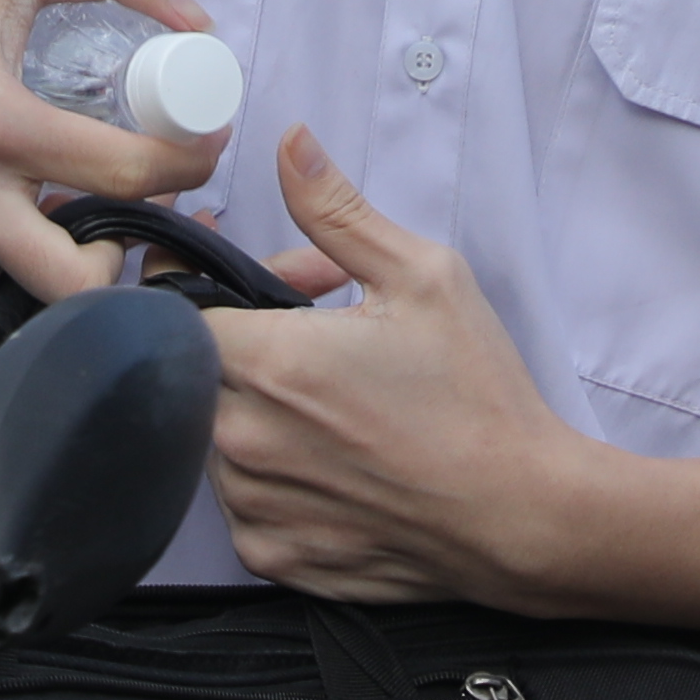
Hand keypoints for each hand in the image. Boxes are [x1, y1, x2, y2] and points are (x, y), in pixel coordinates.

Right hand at [0, 0, 214, 291]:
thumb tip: (193, 18)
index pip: (129, 174)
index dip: (191, 164)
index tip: (203, 144)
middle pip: (84, 283)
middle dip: (134, 250)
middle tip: (146, 202)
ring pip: (36, 277)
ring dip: (69, 239)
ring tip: (68, 180)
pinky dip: (12, 239)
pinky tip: (3, 189)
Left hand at [191, 127, 636, 605]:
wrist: (522, 515)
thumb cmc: (478, 396)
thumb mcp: (421, 277)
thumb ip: (336, 210)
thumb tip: (288, 144)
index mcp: (267, 362)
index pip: (176, 308)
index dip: (207, 283)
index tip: (241, 279)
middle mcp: (240, 439)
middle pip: (194, 371)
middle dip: (242, 341)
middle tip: (311, 335)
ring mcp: (250, 505)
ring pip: (212, 436)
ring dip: (253, 410)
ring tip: (332, 400)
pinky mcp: (269, 556)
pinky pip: (240, 501)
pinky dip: (271, 475)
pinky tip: (334, 460)